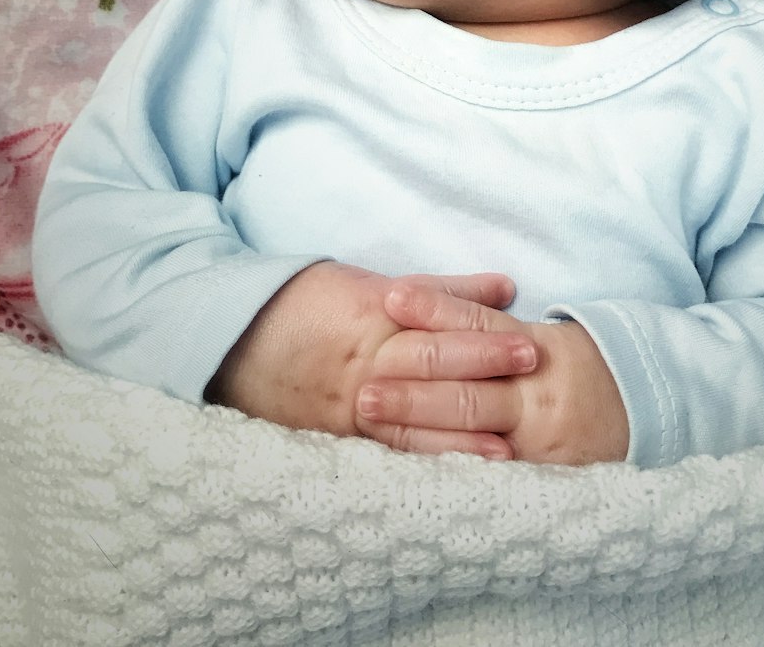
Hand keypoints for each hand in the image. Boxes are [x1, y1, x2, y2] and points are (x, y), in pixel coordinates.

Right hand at [205, 262, 537, 458]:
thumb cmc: (308, 301)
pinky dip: (419, 465)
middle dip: (482, 375)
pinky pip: (383, 454)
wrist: (233, 335)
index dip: (485, 338)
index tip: (529, 344)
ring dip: (458, 435)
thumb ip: (444, 290)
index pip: (440, 328)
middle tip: (531, 379)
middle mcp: (366, 362)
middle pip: (431, 369)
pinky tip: (452, 479)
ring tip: (505, 449)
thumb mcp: (372, 283)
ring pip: (409, 422)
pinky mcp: (336, 438)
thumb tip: (507, 288)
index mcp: (376, 316)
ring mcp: (349, 405)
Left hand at [354, 283, 629, 465]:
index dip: (435, 309)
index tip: (391, 297)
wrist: (641, 409)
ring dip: (418, 426)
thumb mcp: (539, 335)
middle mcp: (536, 391)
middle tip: (364, 387)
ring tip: (373, 418)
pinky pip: (487, 474)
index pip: (478, 324)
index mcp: (534, 346)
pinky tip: (413, 469)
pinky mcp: (540, 476)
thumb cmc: (573, 365)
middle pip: (468, 387)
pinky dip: (450, 469)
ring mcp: (538, 438)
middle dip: (413, 387)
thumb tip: (422, 299)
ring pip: (472, 432)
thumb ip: (486, 321)